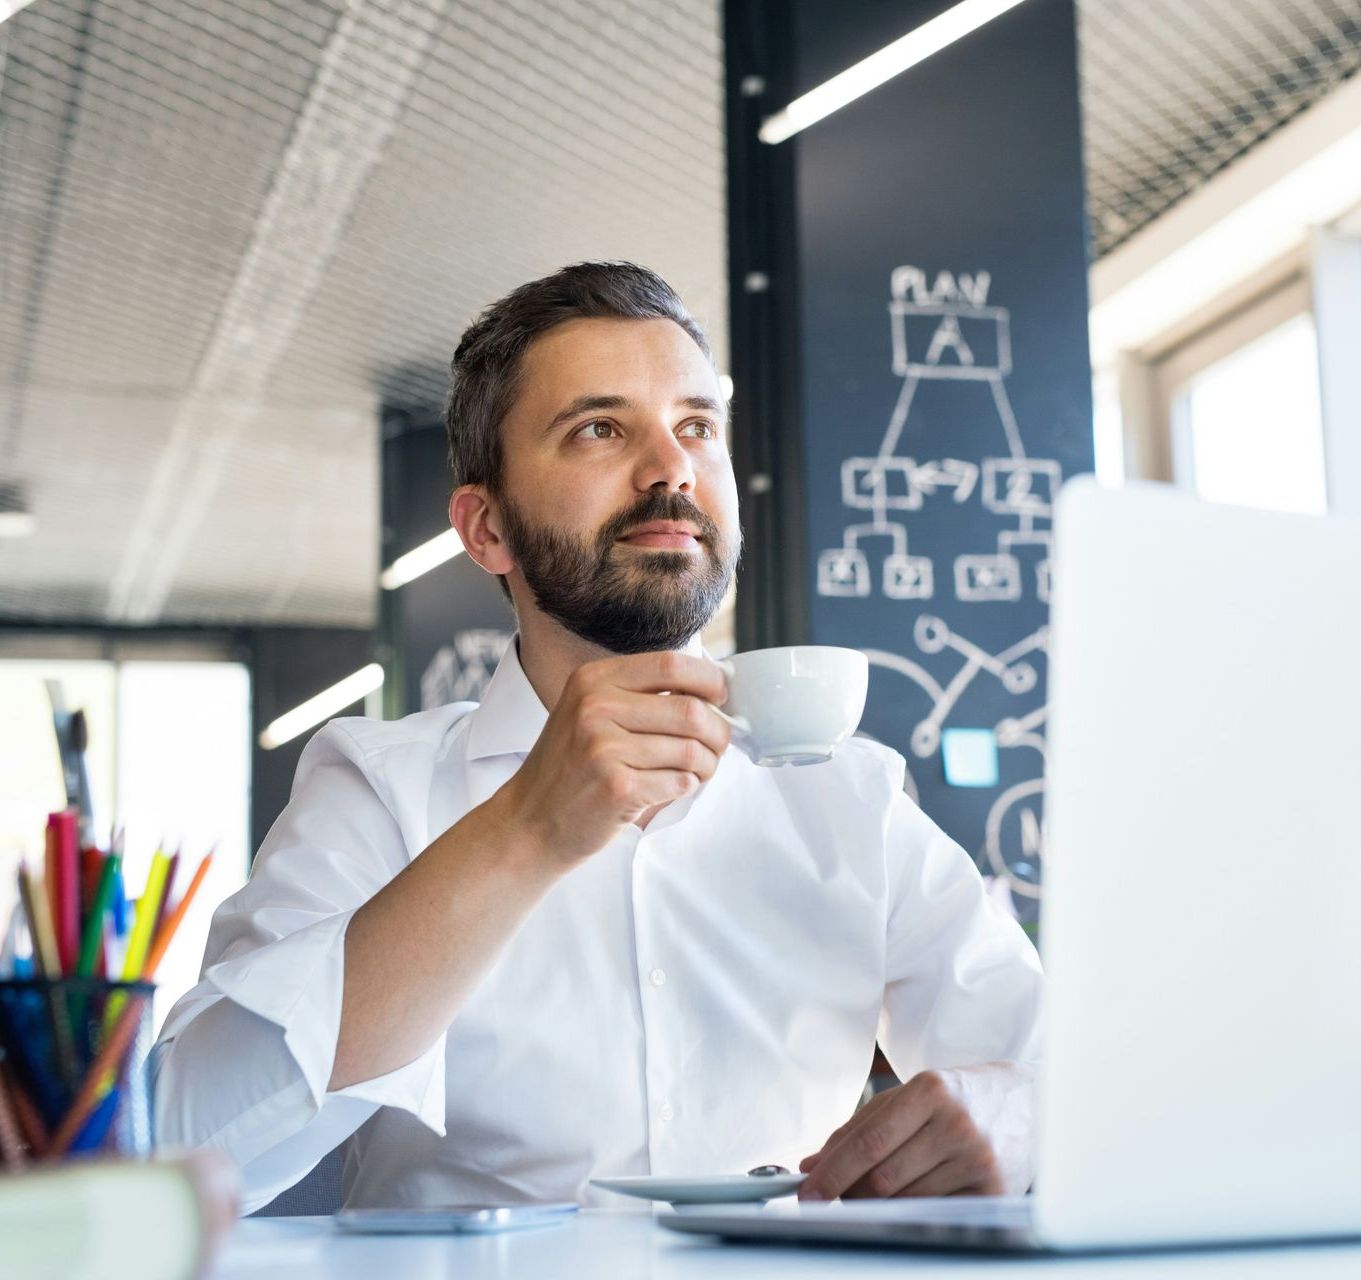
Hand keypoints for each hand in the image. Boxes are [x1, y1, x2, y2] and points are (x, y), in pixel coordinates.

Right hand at [498, 650, 730, 867]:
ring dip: (706, 765)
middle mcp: (596, 707)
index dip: (709, 680)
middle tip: (717, 746)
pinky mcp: (616, 787)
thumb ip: (638, 697)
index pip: (672, 664)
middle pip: (691, 710)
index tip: (721, 697)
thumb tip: (710, 692)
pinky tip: (670, 788)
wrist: (529, 821)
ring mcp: (604, 747)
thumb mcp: (590, 714)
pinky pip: (679, 782)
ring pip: (691, 750)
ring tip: (697, 772)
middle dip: (718, 731)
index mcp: (594, 679)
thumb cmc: (570, 769)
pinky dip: (686, 787)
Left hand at [798, 1068, 1008, 1200]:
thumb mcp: (907, 1097)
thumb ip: (859, 1127)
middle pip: (882, 1179)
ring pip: (906, 1202)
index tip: (807, 1192)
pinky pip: (935, 1214)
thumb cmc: (958, 1098)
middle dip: (851, 1192)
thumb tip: (813, 1163)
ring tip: (885, 1187)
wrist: (1027, 1102)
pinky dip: (915, 1211)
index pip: (868, 1142)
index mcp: (930, 1091)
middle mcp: (956, 1123)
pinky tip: (919, 1193)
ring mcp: (978, 1159)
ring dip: (881, 1205)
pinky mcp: (995, 1191)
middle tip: (837, 1194)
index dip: (832, 1171)